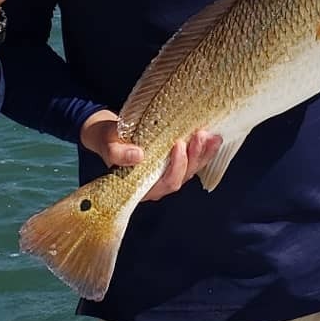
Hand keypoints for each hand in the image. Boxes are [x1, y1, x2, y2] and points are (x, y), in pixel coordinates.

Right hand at [80, 111, 221, 200]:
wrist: (109, 134)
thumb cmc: (107, 141)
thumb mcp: (107, 144)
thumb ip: (117, 153)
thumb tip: (138, 156)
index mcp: (141, 186)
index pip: (165, 183)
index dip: (176, 167)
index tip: (178, 144)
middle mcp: (157, 184)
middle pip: (182, 177)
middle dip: (194, 157)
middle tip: (199, 135)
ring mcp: (166, 174)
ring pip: (190, 170)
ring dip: (203, 154)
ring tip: (211, 136)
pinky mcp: (173, 164)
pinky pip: (192, 162)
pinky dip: (203, 151)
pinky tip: (212, 138)